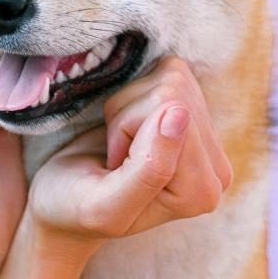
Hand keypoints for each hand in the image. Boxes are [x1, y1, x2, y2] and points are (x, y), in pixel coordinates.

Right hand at [29, 55, 232, 244]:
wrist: (62, 201)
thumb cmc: (75, 207)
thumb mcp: (105, 205)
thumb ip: (148, 169)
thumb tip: (180, 113)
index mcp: (201, 192)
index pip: (174, 111)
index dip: (127, 128)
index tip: (113, 166)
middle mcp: (214, 167)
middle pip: (176, 93)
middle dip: (129, 117)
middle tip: (115, 155)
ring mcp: (206, 140)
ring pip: (172, 79)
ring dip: (128, 107)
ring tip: (118, 146)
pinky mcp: (192, 115)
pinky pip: (168, 71)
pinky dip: (133, 94)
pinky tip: (127, 128)